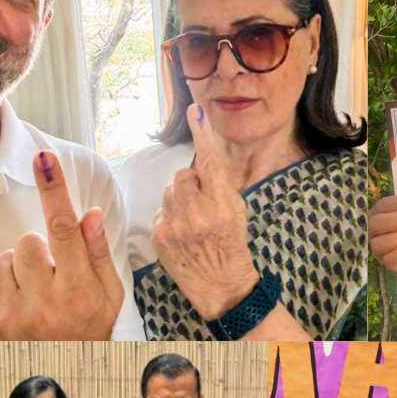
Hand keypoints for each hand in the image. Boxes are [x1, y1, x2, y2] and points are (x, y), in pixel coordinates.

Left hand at [0, 152, 124, 339]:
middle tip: (52, 274)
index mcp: (79, 291)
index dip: (54, 191)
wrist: (58, 379)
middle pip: (28, 242)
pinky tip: (19, 309)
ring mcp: (11, 316)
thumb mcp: (110, 297)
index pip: (64, 230)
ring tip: (35, 295)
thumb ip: (98, 254)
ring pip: (5, 260)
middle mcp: (43, 302)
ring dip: (19, 270)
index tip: (45, 160)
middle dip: (39, 251)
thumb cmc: (89, 333)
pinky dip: (3, 289)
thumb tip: (88, 213)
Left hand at [152, 105, 260, 320]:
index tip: (196, 111)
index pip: (210, 162)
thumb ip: (220, 186)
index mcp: (223, 205)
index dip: (203, 134)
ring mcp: (175, 225)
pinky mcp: (159, 235)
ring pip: (169, 191)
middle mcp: (198, 213)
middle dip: (192, 184)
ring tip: (193, 222)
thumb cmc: (232, 246)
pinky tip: (182, 234)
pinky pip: (160, 210)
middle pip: (183, 175)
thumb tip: (202, 159)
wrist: (221, 286)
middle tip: (203, 204)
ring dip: (180, 200)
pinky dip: (170, 217)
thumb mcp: (237, 212)